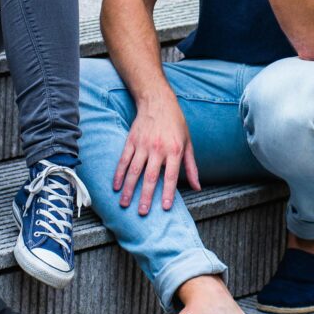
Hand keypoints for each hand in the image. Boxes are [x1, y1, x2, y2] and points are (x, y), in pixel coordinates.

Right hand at [113, 92, 200, 213]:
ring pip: (134, 171)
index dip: (168, 193)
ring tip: (125, 204)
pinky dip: (119, 174)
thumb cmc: (176, 123)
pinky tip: (116, 186)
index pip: (171, 176)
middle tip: (143, 213)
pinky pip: (123, 160)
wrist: (157, 101)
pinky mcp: (131, 141)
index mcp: (174, 150)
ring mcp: (142, 145)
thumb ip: (191, 167)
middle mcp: (158, 149)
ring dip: (129, 189)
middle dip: (146, 196)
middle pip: (150, 177)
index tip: (164, 208)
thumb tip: (197, 187)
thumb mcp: (188, 143)